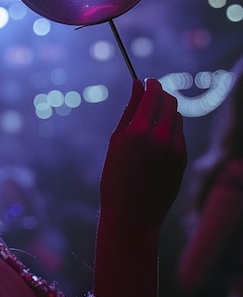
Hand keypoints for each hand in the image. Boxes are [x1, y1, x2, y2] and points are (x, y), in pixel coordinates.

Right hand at [99, 78, 186, 232]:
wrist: (132, 214)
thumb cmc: (115, 178)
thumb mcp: (115, 142)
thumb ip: (129, 111)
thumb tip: (136, 84)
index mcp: (138, 131)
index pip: (152, 94)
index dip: (150, 84)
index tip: (145, 81)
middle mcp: (161, 137)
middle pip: (169, 102)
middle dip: (160, 94)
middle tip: (149, 95)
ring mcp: (175, 149)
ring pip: (176, 117)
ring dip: (165, 111)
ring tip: (149, 120)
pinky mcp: (182, 159)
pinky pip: (179, 135)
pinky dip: (169, 129)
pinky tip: (155, 140)